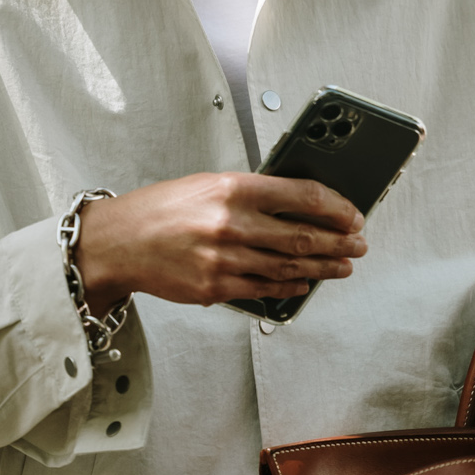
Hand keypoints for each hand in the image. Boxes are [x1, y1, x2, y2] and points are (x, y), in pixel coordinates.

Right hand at [75, 172, 366, 311]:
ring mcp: (223, 259)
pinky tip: (305, 284)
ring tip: (342, 266)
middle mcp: (230, 224)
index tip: (352, 214)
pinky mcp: (214, 287)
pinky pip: (264, 289)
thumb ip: (249, 195)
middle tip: (358, 244)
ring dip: (322, 268)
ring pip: (288, 267)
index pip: (301, 196)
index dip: (335, 208)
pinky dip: (289, 288)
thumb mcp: (206, 185)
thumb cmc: (159, 211)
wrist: (117, 242)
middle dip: (338, 243)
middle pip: (301, 237)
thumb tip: (295, 206)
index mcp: (231, 189)